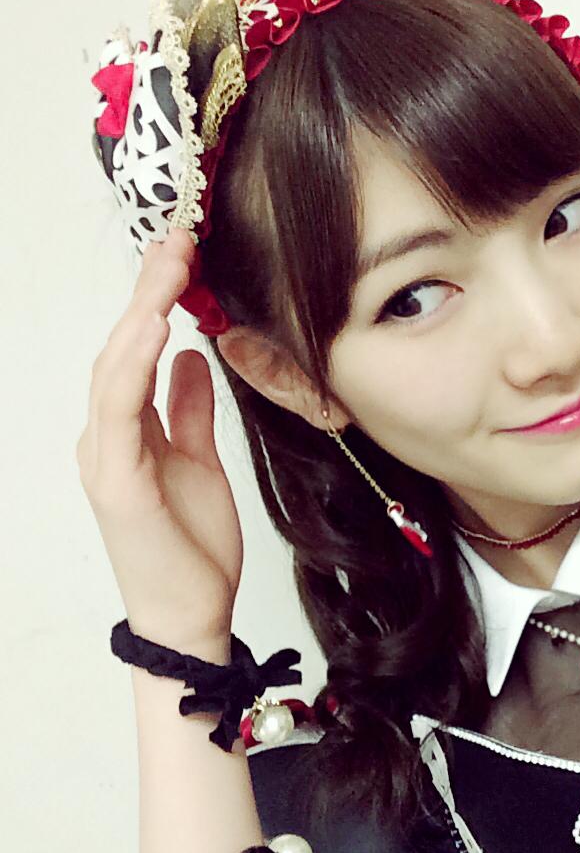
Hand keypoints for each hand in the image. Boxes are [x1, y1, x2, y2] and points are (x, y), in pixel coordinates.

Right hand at [76, 229, 243, 649]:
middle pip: (121, 348)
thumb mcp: (200, 461)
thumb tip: (191, 359)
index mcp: (127, 432)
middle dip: (149, 291)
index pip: (136, 351)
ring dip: (141, 312)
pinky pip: (121, 413)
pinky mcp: (118, 484)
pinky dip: (132, 366)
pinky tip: (152, 328)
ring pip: (114, 370)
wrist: (190, 614)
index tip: (183, 255)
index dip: (155, 300)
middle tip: (178, 238)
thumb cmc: (191, 544)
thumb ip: (190, 410)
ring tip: (168, 264)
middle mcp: (107, 438)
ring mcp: (106, 459)